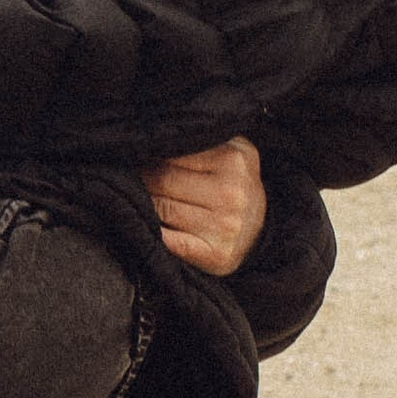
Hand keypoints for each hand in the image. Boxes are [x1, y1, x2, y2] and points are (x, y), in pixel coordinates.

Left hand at [140, 136, 267, 276]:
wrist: (262, 228)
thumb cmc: (234, 185)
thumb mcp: (229, 151)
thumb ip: (199, 142)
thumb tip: (150, 142)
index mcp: (233, 160)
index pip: (172, 154)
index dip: (149, 158)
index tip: (139, 160)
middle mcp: (230, 193)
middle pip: (163, 181)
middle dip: (142, 181)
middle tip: (134, 181)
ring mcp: (224, 226)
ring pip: (161, 210)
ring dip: (143, 206)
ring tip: (140, 201)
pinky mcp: (216, 255)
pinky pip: (169, 242)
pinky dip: (153, 232)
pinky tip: (150, 225)